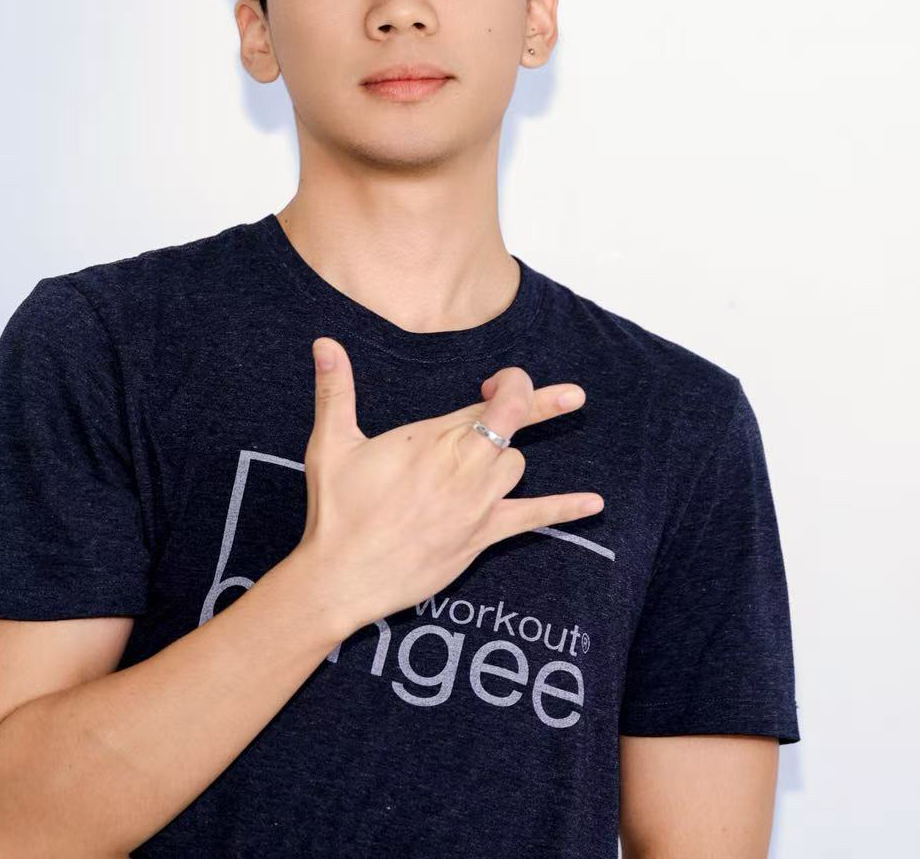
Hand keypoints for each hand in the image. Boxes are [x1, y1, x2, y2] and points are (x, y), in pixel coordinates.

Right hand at [295, 335, 602, 636]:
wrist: (341, 576)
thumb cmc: (335, 509)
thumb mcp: (332, 443)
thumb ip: (335, 389)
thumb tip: (324, 343)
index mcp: (432, 439)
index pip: (493, 401)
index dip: (511, 385)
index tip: (500, 381)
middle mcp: (462, 467)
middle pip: (514, 426)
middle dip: (531, 407)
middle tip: (568, 394)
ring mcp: (475, 504)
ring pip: (516, 465)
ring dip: (509, 454)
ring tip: (489, 455)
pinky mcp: (480, 537)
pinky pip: (532, 518)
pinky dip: (565, 508)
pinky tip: (594, 503)